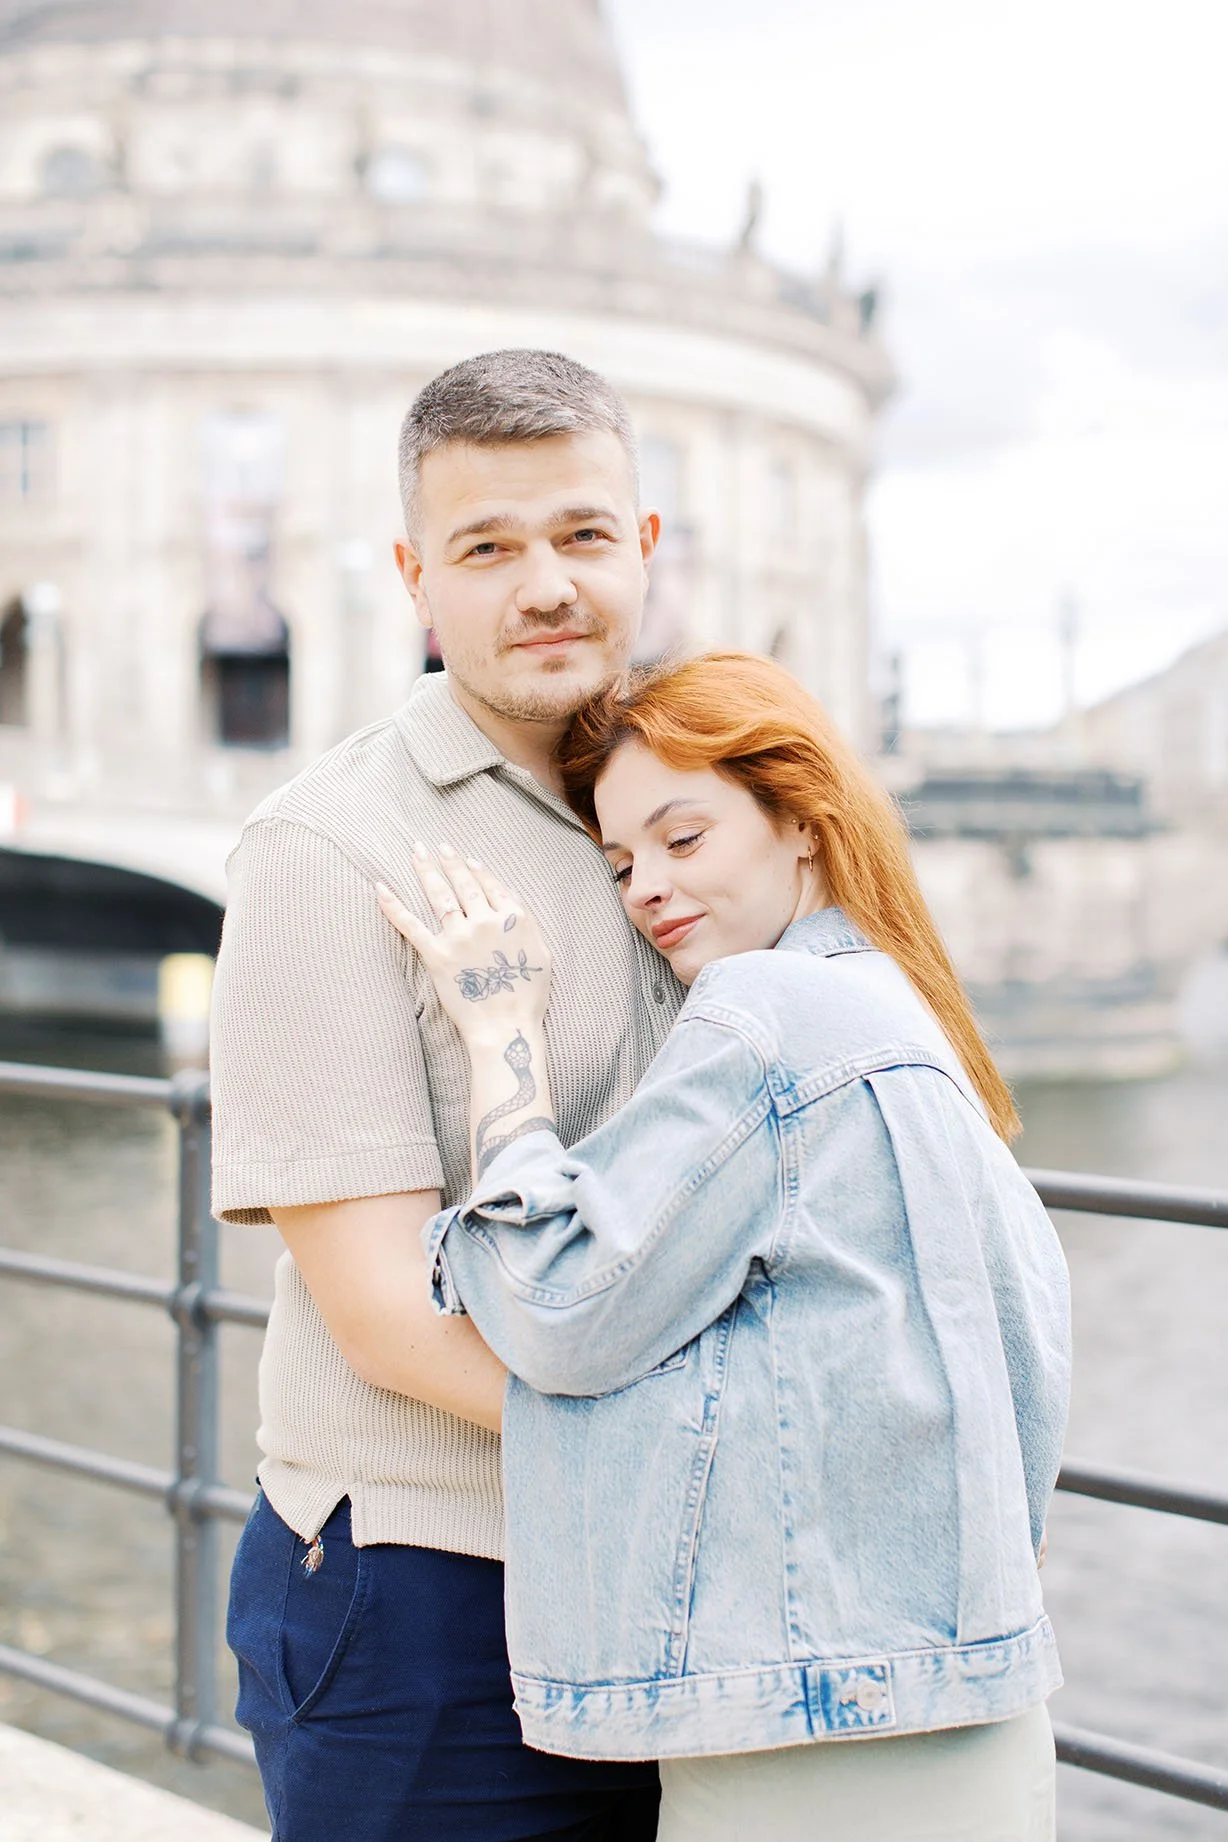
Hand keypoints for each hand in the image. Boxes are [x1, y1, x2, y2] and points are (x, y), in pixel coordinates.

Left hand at [377, 845, 552, 1039]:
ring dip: (427, 870)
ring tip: (417, 852)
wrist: (506, 1028)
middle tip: (439, 845)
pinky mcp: (436, 955)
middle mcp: (485, 921)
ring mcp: (459, 937)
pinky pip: (411, 925)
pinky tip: (381, 888)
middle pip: (465, 884)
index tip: (468, 858)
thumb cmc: (528, 997)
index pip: (492, 886)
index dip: (478, 870)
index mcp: (513, 919)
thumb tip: (511, 904)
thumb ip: (527, 924)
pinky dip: (393, 906)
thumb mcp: (542, 954)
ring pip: (440, 896)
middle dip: (450, 861)